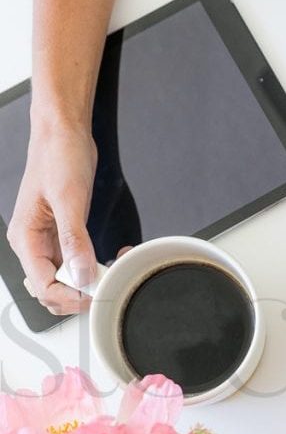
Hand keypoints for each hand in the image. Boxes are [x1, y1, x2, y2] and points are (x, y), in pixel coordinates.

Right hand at [7, 120, 97, 314]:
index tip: (95, 294)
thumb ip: (74, 240)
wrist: (64, 136)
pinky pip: (77, 264)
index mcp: (25, 238)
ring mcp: (49, 241)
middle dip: (78, 294)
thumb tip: (80, 274)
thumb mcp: (69, 199)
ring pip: (65, 280)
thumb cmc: (58, 158)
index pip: (42, 286)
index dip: (69, 297)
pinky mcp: (65, 236)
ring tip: (112, 272)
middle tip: (107, 285)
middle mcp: (34, 244)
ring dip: (88, 283)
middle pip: (52, 290)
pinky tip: (111, 261)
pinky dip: (94, 268)